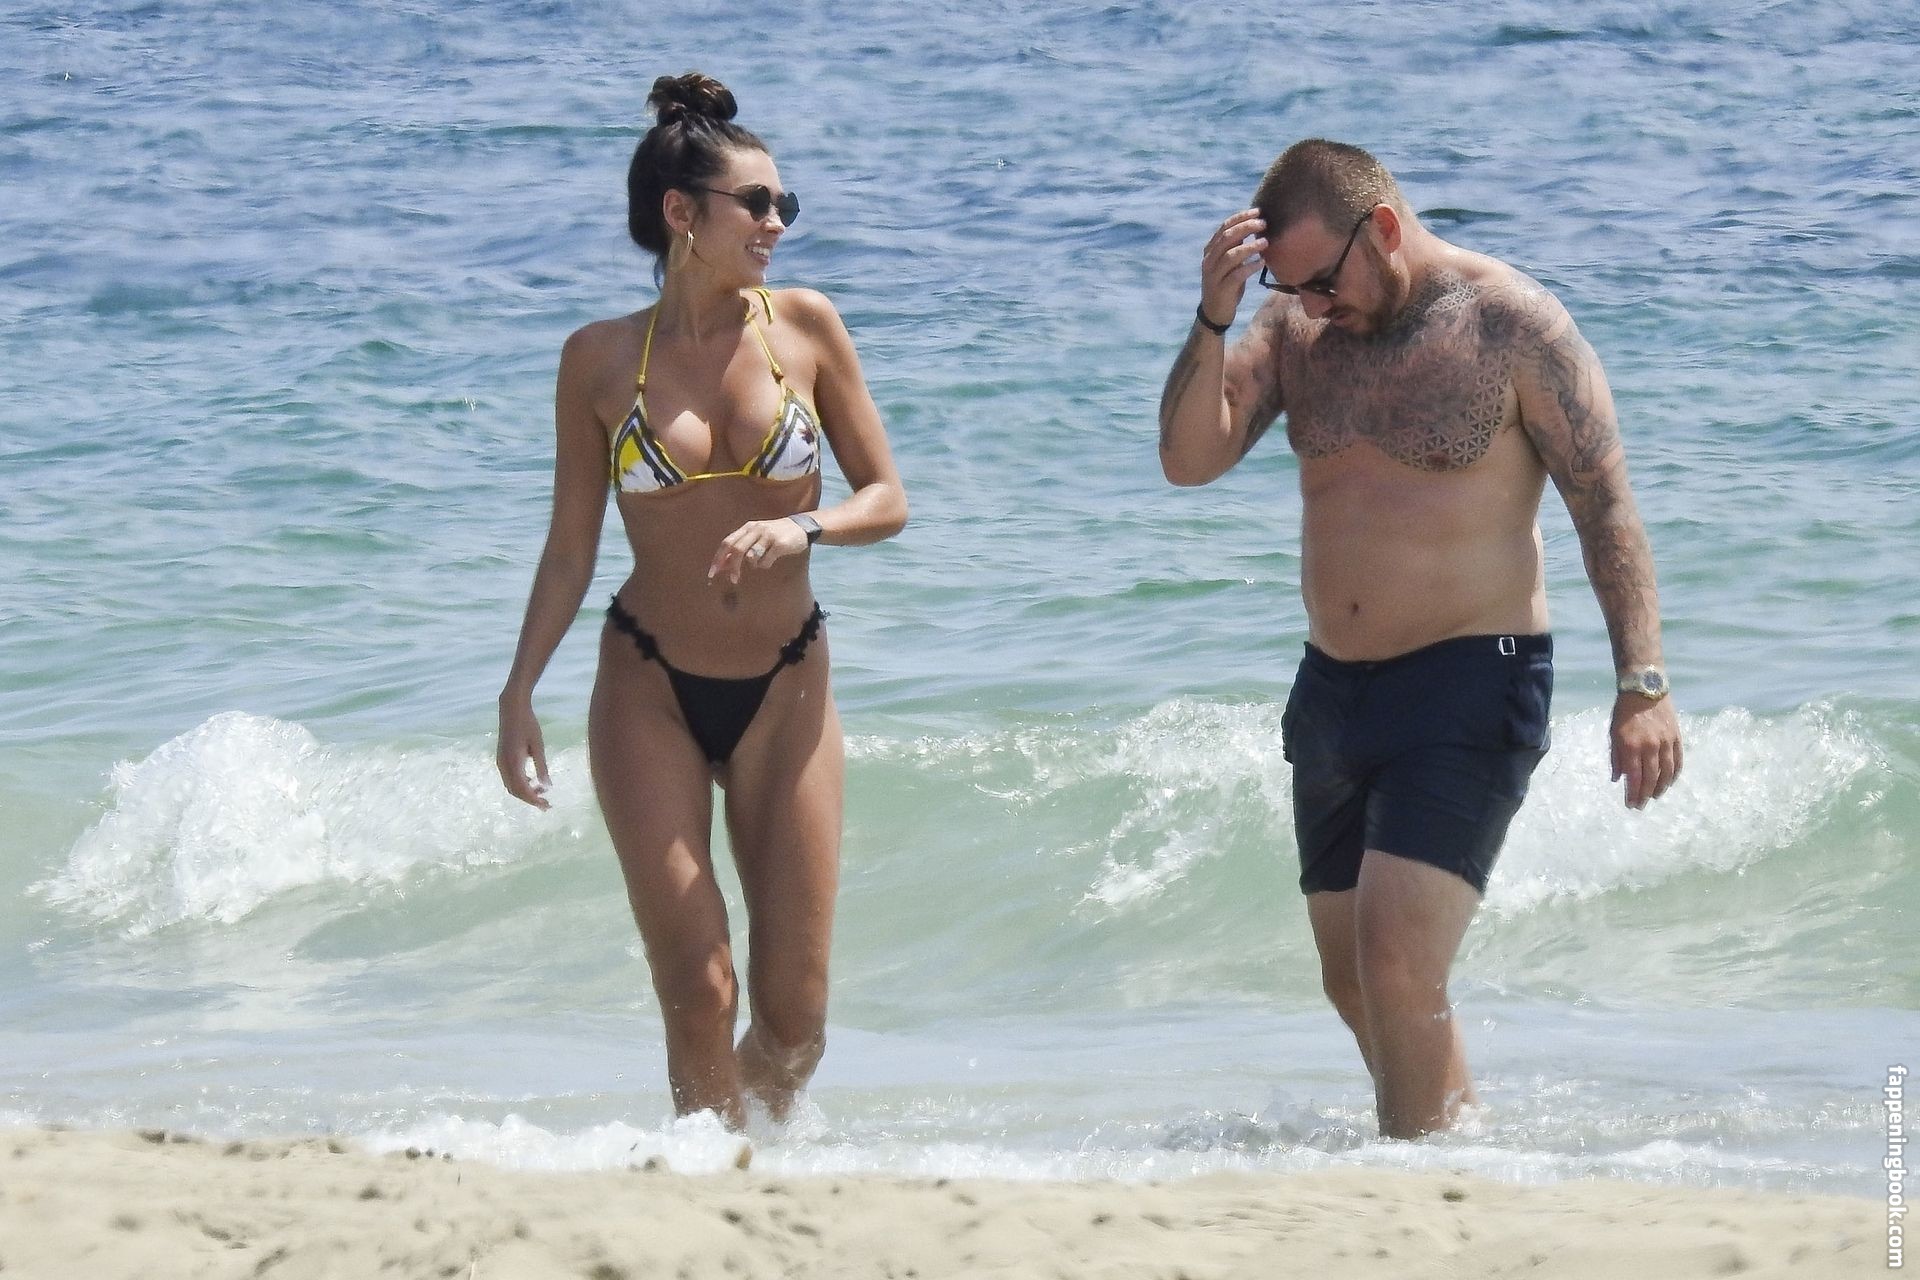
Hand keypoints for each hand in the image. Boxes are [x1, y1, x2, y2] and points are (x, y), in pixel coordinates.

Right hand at [496, 693, 550, 809]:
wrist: (511, 709)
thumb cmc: (528, 724)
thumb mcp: (538, 746)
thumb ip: (542, 767)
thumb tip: (548, 786)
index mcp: (512, 762)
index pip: (522, 789)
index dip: (534, 800)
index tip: (546, 806)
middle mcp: (503, 765)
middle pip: (515, 791)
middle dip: (530, 799)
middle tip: (546, 804)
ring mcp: (500, 762)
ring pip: (511, 786)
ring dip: (525, 792)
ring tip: (542, 792)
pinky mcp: (501, 759)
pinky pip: (509, 778)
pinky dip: (520, 784)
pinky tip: (533, 781)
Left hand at [709, 516, 809, 584]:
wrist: (801, 526)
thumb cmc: (774, 535)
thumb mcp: (756, 537)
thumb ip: (740, 548)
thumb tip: (723, 564)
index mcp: (747, 527)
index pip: (727, 543)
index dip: (718, 558)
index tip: (712, 574)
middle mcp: (756, 529)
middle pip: (737, 549)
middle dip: (732, 567)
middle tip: (733, 579)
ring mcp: (768, 536)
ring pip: (751, 556)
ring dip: (753, 564)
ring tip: (760, 562)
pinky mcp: (779, 544)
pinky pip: (765, 560)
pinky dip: (765, 565)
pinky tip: (771, 560)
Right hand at [1199, 207, 1267, 330]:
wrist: (1214, 312)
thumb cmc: (1227, 284)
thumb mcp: (1230, 263)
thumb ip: (1236, 246)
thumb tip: (1254, 226)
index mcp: (1210, 251)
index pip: (1224, 228)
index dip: (1240, 218)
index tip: (1258, 211)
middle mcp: (1209, 261)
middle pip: (1226, 238)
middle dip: (1246, 228)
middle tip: (1264, 224)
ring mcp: (1214, 275)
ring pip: (1230, 256)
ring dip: (1249, 247)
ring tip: (1265, 242)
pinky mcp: (1221, 289)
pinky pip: (1236, 275)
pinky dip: (1249, 267)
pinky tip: (1261, 263)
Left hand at [1610, 694, 1681, 809]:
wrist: (1645, 689)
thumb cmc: (1624, 712)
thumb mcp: (1613, 733)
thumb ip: (1616, 758)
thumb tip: (1618, 780)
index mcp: (1631, 746)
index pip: (1634, 777)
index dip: (1633, 794)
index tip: (1630, 804)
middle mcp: (1650, 746)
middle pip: (1651, 778)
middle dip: (1645, 795)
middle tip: (1641, 805)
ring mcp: (1666, 742)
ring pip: (1666, 773)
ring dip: (1661, 788)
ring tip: (1655, 797)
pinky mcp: (1677, 738)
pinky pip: (1678, 761)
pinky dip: (1674, 775)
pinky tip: (1669, 783)